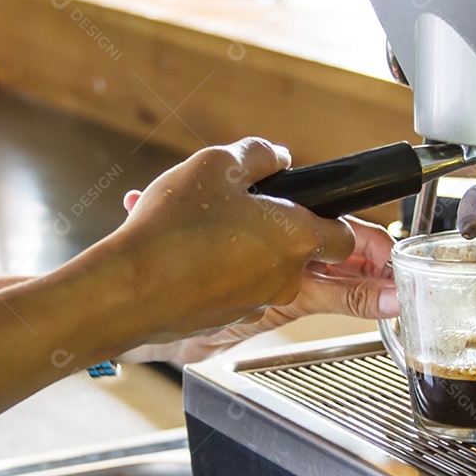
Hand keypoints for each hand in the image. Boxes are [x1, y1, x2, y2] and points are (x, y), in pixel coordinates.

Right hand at [84, 137, 354, 345]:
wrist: (129, 290)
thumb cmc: (174, 230)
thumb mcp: (217, 164)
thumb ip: (258, 155)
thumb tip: (277, 157)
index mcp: (296, 239)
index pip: (346, 237)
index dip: (333, 219)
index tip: (314, 208)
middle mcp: (284, 278)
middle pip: (299, 252)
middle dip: (277, 230)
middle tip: (242, 209)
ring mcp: (255, 304)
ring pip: (262, 271)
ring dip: (243, 249)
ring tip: (201, 226)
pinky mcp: (224, 320)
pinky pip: (232, 290)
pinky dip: (218, 272)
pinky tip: (186, 252)